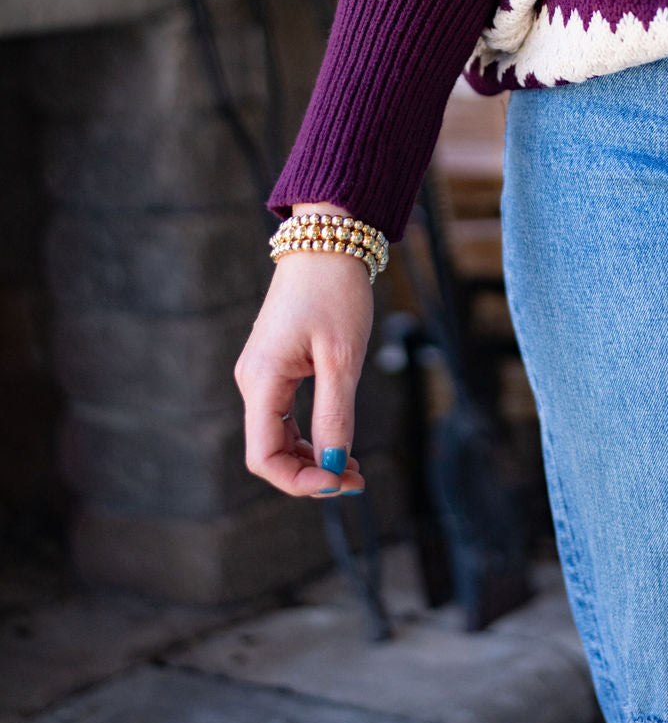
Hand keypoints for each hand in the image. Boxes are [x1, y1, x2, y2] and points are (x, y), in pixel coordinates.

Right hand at [234, 213, 373, 497]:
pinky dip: (312, 435)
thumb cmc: (335, 292)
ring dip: (314, 457)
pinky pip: (287, 415)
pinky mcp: (277, 365)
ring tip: (356, 469)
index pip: (264, 456)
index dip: (299, 480)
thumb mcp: (342, 358)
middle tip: (359, 481)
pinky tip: (341, 442)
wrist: (328, 240)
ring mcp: (263, 373)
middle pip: (271, 451)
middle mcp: (254, 380)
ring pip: (279, 436)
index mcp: (261, 380)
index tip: (341, 482)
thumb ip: (335, 415)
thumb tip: (334, 465)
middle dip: (311, 473)